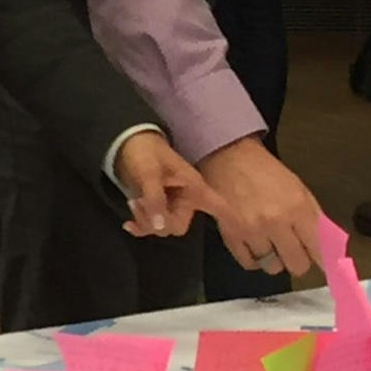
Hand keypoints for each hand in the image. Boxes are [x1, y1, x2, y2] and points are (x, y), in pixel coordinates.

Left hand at [113, 130, 232, 237]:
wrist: (128, 141)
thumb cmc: (145, 151)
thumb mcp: (149, 173)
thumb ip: (155, 198)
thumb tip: (160, 226)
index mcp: (195, 188)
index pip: (219, 207)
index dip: (231, 220)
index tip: (242, 229)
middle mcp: (187, 200)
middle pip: (178, 225)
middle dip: (158, 221)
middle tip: (140, 203)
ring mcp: (172, 204)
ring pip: (163, 227)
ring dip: (146, 220)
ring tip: (133, 202)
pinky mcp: (158, 207)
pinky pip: (153, 226)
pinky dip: (140, 226)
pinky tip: (129, 224)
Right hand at [196, 136, 321, 276]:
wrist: (229, 156)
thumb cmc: (265, 171)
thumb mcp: (298, 189)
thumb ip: (315, 218)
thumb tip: (330, 246)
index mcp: (298, 207)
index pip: (319, 248)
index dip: (325, 260)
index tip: (327, 266)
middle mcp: (276, 222)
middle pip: (298, 265)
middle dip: (298, 258)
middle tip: (294, 247)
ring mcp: (252, 231)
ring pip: (273, 267)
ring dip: (275, 258)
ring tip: (271, 241)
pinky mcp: (231, 236)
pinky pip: (250, 263)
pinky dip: (255, 258)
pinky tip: (256, 244)